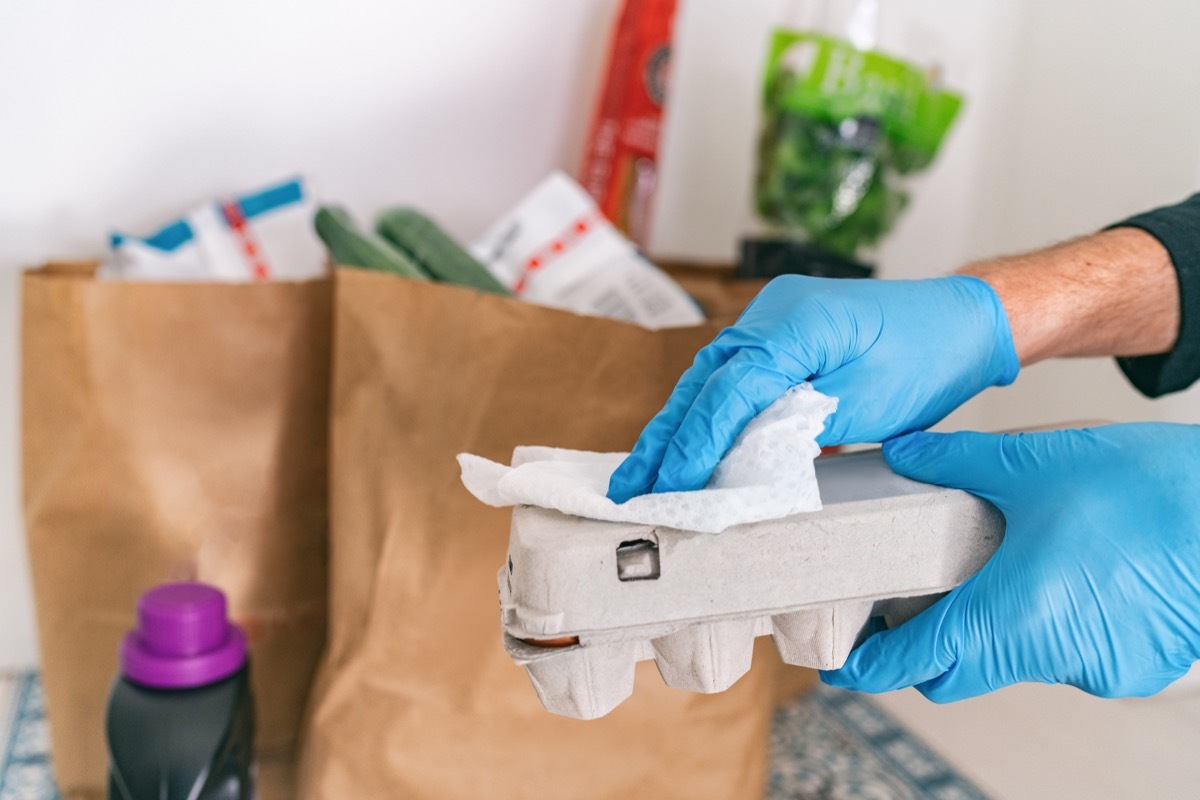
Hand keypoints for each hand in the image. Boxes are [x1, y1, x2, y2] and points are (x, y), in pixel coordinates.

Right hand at [606, 275, 1017, 501]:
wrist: (964, 323)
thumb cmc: (927, 359)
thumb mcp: (865, 403)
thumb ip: (796, 425)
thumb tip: (739, 455)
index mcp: (793, 322)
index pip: (729, 391)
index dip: (695, 442)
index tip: (669, 485)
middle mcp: (772, 314)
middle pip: (703, 383)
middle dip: (665, 439)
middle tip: (629, 487)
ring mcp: (773, 321)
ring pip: (709, 382)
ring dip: (677, 429)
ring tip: (643, 474)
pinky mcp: (780, 338)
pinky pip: (732, 380)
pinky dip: (707, 416)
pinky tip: (683, 447)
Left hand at [822, 424, 1199, 700]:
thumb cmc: (1150, 492)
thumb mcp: (1032, 462)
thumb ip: (954, 461)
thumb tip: (905, 452)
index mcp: (1008, 617)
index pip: (914, 664)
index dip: (868, 666)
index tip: (839, 664)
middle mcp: (1049, 657)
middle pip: (958, 673)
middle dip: (926, 648)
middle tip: (908, 604)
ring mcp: (1096, 669)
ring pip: (1015, 662)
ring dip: (994, 628)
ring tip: (995, 571)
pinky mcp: (1133, 666)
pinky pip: (1069, 655)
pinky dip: (1050, 626)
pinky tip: (1060, 579)